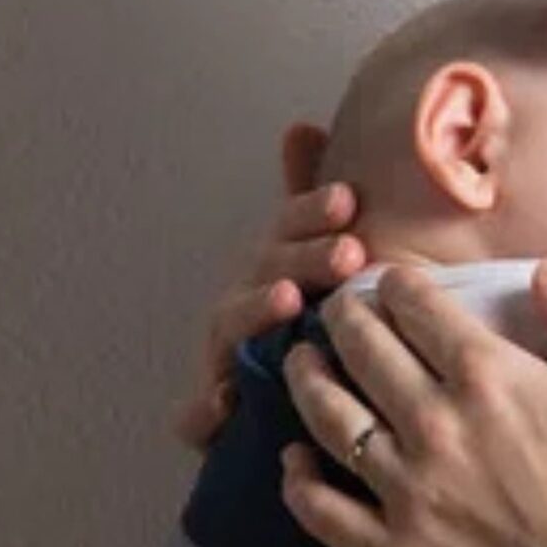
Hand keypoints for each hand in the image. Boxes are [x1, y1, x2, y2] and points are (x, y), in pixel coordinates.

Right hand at [169, 120, 370, 450]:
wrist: (279, 418)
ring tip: (288, 300)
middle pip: (268, 270)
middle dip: (305, 257)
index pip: (290, 226)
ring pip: (232, 327)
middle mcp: (243, 303)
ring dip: (256, 311)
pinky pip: (197, 414)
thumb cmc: (301, 328)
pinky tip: (221, 405)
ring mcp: (223, 354)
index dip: (313, 210)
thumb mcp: (313, 265)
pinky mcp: (211, 414)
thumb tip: (299, 128)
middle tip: (347, 252)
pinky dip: (202, 411)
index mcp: (272, 265)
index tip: (348, 198)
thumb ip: (309, 203)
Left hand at [277, 262, 546, 546]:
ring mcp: (408, 492)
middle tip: (337, 308)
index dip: (398, 285)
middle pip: (364, 351)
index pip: (419, 309)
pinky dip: (298, 481)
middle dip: (343, 317)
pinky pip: (324, 511)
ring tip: (299, 361)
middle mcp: (435, 425)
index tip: (390, 279)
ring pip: (330, 418)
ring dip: (307, 379)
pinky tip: (291, 460)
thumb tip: (545, 268)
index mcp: (491, 377)